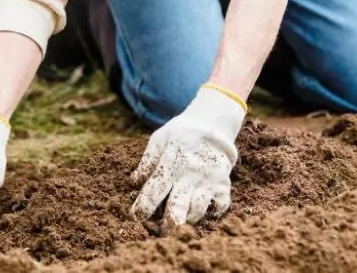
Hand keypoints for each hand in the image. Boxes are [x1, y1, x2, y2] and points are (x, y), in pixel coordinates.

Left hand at [130, 85, 246, 228]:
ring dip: (187, 219)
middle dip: (168, 225)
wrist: (212, 123)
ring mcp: (207, 181)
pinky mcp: (223, 185)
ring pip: (197, 212)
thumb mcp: (159, 139)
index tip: (136, 217)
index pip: (153, 191)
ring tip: (181, 220)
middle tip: (162, 232)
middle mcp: (188, 176)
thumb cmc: (181, 133)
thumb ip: (147, 161)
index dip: (143, 207)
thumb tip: (134, 182)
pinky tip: (204, 210)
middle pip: (177, 208)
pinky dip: (211, 213)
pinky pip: (219, 207)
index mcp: (170, 165)